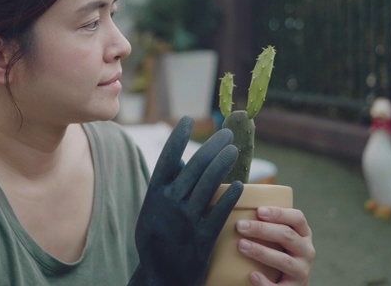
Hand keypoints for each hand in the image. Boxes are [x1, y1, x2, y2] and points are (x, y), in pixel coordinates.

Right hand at [129, 117, 243, 285]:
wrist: (161, 277)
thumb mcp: (150, 212)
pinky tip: (240, 184)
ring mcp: (186, 221)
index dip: (178, 137)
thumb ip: (164, 188)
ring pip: (209, 184)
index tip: (187, 119)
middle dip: (212, 146)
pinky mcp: (203, 238)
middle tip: (226, 134)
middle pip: (194, 167)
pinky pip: (219, 212)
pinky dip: (230, 196)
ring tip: (233, 149)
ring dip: (223, 163)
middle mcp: (169, 204)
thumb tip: (180, 159)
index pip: (166, 158)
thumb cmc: (156, 241)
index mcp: (154, 195)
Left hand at [235, 207, 314, 285]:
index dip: (279, 213)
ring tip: (242, 245)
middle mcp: (306, 251)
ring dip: (261, 252)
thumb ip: (269, 226)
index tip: (259, 211)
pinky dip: (266, 282)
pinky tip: (252, 275)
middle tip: (241, 226)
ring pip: (284, 260)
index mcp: (303, 235)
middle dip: (262, 229)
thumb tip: (240, 214)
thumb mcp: (281, 239)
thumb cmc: (281, 254)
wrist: (291, 284)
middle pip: (287, 236)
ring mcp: (302, 271)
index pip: (297, 218)